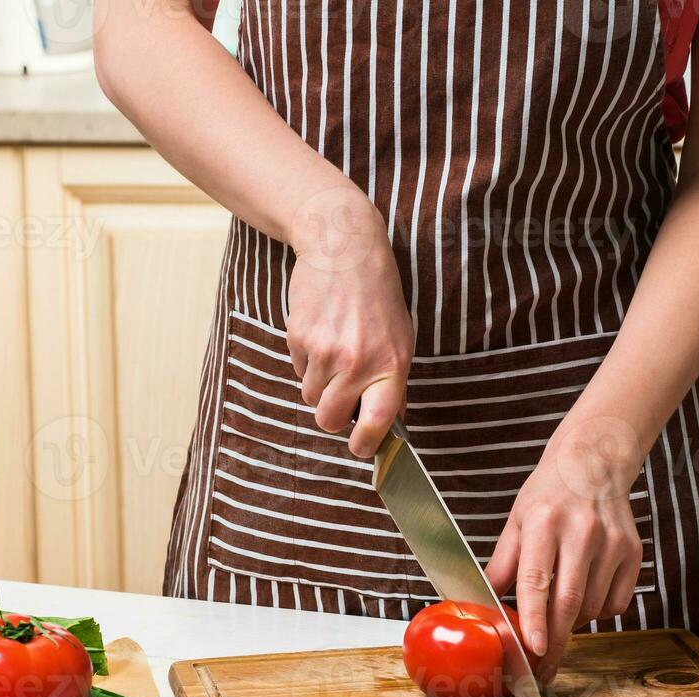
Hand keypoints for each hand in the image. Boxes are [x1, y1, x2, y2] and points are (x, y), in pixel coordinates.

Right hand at [287, 189, 413, 457]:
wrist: (343, 248)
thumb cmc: (378, 296)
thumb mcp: (400, 338)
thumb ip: (393, 381)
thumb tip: (388, 421)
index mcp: (391, 365)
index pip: (377, 422)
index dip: (365, 444)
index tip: (361, 448)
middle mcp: (357, 362)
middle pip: (329, 420)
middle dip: (332, 417)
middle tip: (340, 400)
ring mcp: (325, 351)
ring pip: (311, 396)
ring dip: (320, 384)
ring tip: (335, 352)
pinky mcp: (299, 338)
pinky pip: (299, 371)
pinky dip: (308, 362)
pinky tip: (321, 334)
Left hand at [485, 417, 644, 682]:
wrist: (594, 462)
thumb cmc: (549, 495)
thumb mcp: (517, 521)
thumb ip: (503, 565)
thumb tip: (486, 607)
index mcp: (545, 522)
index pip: (538, 580)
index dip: (535, 619)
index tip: (534, 650)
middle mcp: (582, 531)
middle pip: (570, 601)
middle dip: (556, 642)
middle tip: (544, 670)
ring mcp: (613, 542)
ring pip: (593, 607)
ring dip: (574, 622)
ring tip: (560, 610)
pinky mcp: (634, 552)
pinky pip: (616, 603)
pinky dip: (598, 611)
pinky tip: (586, 592)